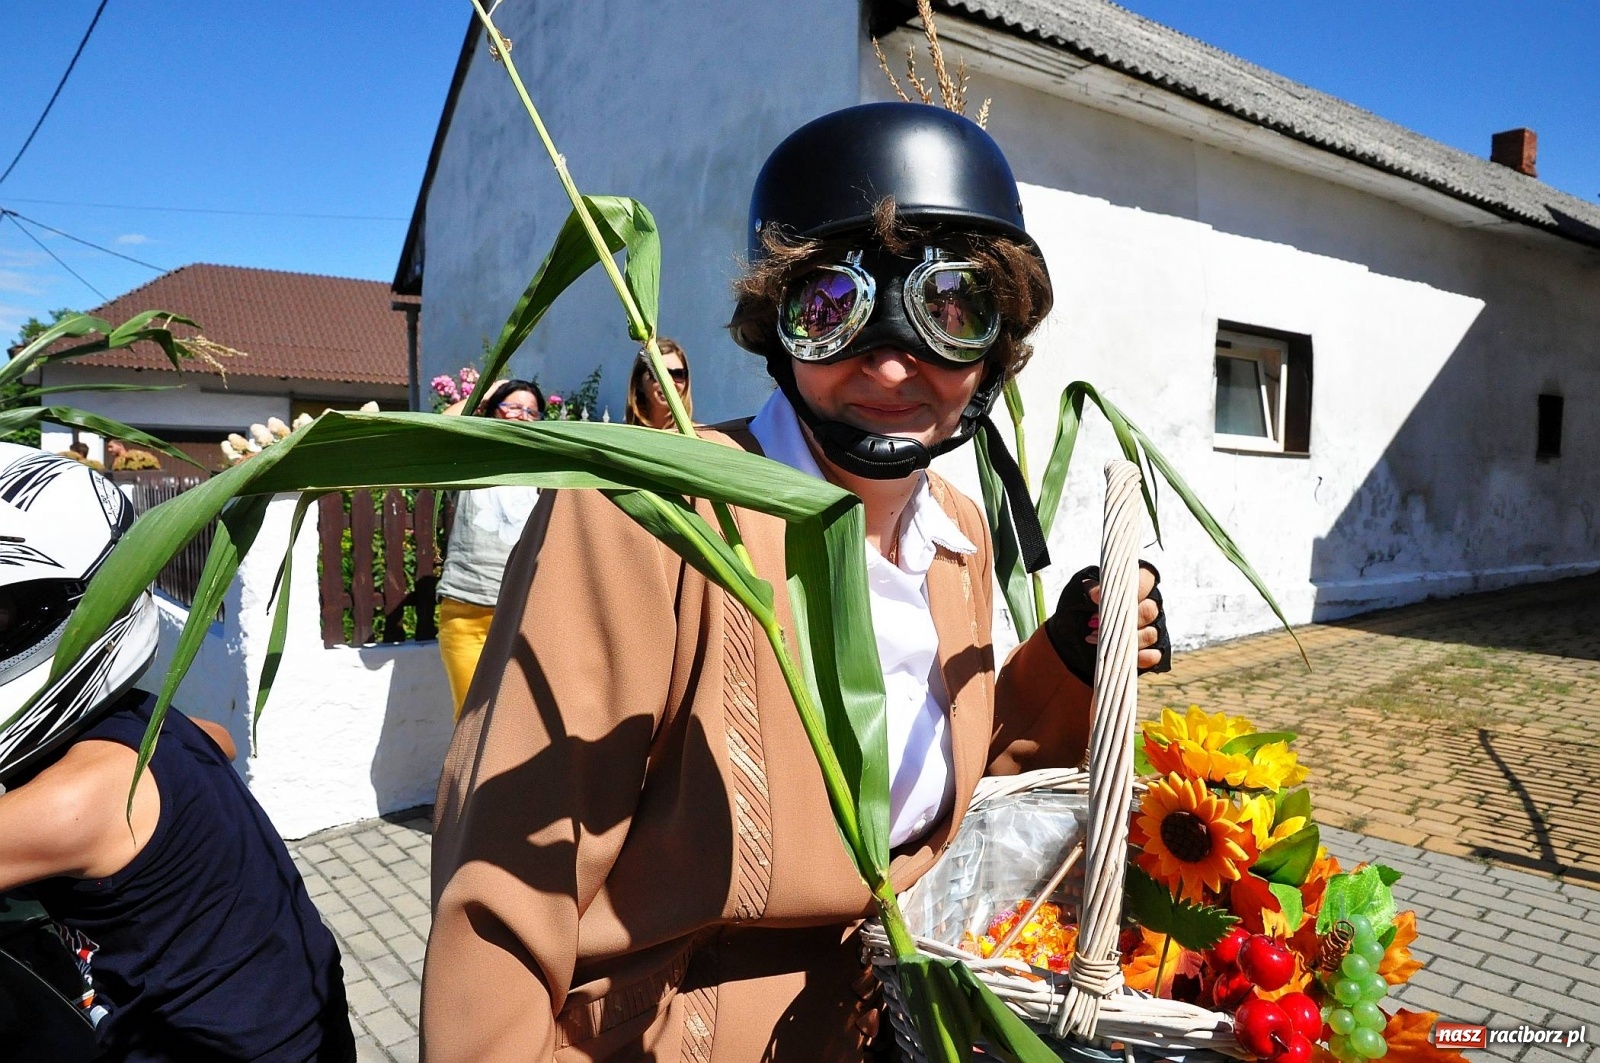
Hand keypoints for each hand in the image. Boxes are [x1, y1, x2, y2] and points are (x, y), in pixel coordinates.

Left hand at [1043, 562, 1170, 686]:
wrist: (1071, 639)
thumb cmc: (1079, 609)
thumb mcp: (1078, 594)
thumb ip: (1090, 589)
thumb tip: (1097, 595)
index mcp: (1133, 587)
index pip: (1147, 579)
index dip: (1134, 588)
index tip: (1110, 598)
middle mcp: (1148, 606)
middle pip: (1150, 610)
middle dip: (1123, 619)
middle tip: (1096, 623)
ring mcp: (1151, 629)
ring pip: (1151, 633)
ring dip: (1124, 640)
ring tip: (1098, 640)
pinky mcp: (1150, 652)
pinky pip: (1153, 655)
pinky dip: (1139, 657)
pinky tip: (1120, 656)